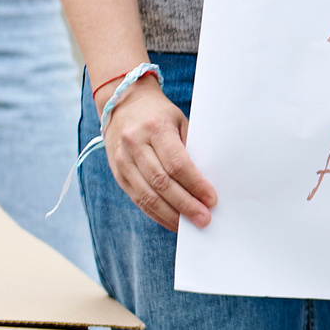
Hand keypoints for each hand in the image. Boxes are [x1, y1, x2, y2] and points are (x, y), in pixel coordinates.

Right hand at [102, 80, 218, 230]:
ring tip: (190, 225)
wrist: (123, 104)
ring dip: (170, 214)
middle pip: (161, 182)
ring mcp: (122, 161)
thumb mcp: (179, 121)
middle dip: (185, 204)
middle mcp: (134, 145)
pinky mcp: (118, 174)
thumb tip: (206, 181)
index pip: (177, 163)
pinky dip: (156, 213)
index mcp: (155, 128)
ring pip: (147, 195)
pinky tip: (172, 221)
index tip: (211, 199)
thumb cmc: (159, 114)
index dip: (195, 184)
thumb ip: (189, 148)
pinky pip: (137, 199)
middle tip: (204, 219)